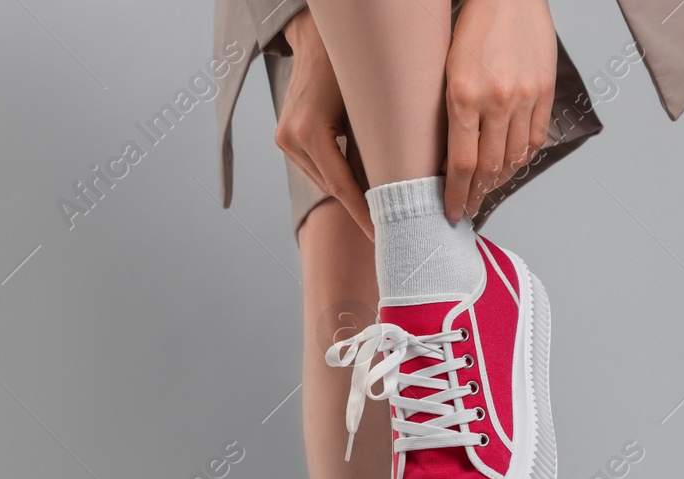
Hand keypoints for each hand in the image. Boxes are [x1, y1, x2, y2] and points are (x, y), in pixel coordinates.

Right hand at [276, 9, 373, 239]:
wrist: (318, 38)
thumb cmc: (349, 64)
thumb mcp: (370, 105)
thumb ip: (378, 147)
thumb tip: (399, 186)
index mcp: (309, 132)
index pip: (342, 186)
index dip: (364, 213)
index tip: (382, 235)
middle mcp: (291, 139)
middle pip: (331, 187)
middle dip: (361, 206)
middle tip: (390, 226)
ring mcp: (284, 139)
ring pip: (323, 180)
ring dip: (349, 192)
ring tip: (379, 209)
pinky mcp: (286, 137)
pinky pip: (316, 167)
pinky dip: (338, 176)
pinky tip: (361, 186)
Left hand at [444, 0, 557, 221]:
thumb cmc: (469, 30)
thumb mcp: (445, 71)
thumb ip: (449, 114)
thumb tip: (448, 160)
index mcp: (463, 95)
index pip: (460, 164)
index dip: (456, 195)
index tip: (451, 213)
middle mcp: (497, 100)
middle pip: (488, 167)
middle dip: (476, 194)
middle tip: (467, 208)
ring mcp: (525, 96)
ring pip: (514, 157)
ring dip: (498, 181)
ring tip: (485, 190)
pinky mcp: (545, 90)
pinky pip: (535, 139)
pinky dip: (521, 159)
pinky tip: (509, 167)